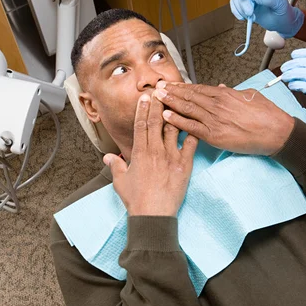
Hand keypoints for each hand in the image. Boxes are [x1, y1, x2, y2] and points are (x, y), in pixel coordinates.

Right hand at [103, 93, 197, 215]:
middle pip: (156, 122)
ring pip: (173, 129)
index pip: (140, 125)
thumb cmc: (137, 200)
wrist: (153, 215)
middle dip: (158, 104)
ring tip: (178, 100)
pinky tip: (196, 122)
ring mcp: (171, 157)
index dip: (142, 109)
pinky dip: (193, 132)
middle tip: (161, 91)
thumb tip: (109, 158)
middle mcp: (155, 151)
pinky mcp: (185, 165)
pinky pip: (191, 144)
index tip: (145, 98)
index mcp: (140, 153)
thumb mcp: (121, 182)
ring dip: (175, 114)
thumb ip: (116, 166)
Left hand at [153, 82, 294, 155]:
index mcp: (225, 94)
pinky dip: (177, 120)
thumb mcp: (250, 96)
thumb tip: (222, 87)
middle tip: (156, 87)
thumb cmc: (267, 115)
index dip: (182, 87)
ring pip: (187, 108)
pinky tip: (165, 116)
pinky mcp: (214, 135)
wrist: (276, 132)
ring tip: (156, 97)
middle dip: (171, 91)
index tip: (170, 84)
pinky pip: (191, 126)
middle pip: (188, 96)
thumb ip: (233, 92)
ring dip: (169, 102)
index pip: (198, 89)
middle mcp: (217, 104)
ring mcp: (214, 119)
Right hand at [230, 0, 303, 38]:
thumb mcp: (279, 4)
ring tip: (251, 17)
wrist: (281, 22)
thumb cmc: (283, 11)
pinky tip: (244, 18)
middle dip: (243, 3)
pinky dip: (237, 12)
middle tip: (250, 13)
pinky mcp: (245, 6)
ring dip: (240, 9)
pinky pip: (235, 6)